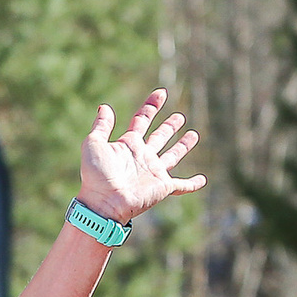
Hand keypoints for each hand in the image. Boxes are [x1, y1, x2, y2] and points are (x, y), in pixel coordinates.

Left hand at [79, 90, 205, 224]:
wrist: (104, 203)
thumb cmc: (96, 176)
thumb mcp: (93, 144)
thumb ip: (101, 125)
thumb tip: (105, 107)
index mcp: (128, 144)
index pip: (142, 120)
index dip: (151, 106)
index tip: (161, 93)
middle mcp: (143, 156)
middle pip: (159, 137)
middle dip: (169, 126)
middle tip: (179, 117)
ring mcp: (153, 172)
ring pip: (173, 156)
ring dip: (183, 146)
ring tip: (194, 135)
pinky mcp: (162, 187)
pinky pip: (181, 185)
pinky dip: (192, 184)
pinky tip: (202, 180)